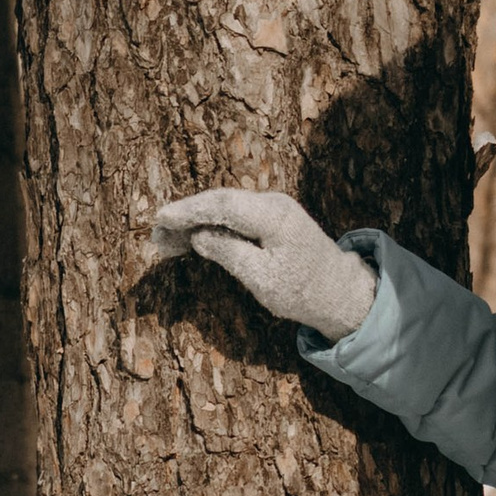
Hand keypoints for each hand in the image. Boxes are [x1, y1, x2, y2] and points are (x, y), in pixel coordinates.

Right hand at [149, 190, 378, 341]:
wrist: (339, 293)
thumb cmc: (303, 291)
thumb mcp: (262, 279)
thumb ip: (229, 253)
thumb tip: (199, 236)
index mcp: (272, 216)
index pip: (221, 204)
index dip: (187, 210)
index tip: (160, 219)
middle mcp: (273, 203)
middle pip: (220, 202)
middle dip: (185, 216)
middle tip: (156, 236)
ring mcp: (273, 208)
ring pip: (225, 208)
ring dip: (195, 222)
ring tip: (166, 242)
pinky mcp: (271, 218)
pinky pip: (235, 215)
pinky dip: (211, 225)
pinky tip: (192, 239)